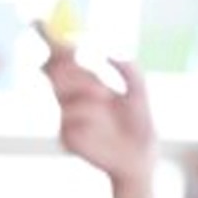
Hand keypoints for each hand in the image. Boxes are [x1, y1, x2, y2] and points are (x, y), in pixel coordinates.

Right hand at [37, 24, 155, 187]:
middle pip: (56, 76)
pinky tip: (99, 125)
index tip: (60, 38)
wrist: (139, 158)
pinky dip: (84, 117)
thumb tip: (108, 52)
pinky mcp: (67, 139)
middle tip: (77, 58)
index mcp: (90, 86)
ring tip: (104, 97)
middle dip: (67, 67)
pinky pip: (68, 121)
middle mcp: (75, 101)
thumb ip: (127, 68)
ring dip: (84, 91)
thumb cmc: (140, 125)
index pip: (66, 64)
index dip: (58, 49)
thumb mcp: (138, 90)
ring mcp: (68, 120)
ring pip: (65, 96)